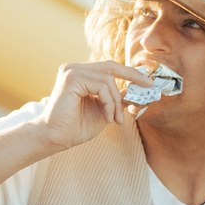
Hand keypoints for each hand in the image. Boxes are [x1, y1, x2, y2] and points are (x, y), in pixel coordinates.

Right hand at [32, 61, 153, 151]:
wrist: (55, 138)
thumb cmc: (75, 127)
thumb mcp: (103, 111)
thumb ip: (115, 99)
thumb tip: (135, 91)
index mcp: (79, 74)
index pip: (109, 67)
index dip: (130, 72)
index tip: (147, 81)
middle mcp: (73, 69)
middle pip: (111, 66)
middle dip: (132, 76)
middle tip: (149, 86)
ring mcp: (71, 71)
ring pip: (108, 79)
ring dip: (116, 102)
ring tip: (114, 119)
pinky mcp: (71, 78)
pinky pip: (102, 86)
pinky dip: (109, 103)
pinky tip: (106, 117)